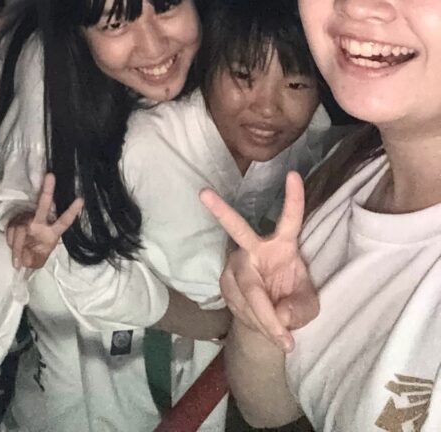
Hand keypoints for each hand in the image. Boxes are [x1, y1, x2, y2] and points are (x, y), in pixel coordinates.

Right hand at [5, 173, 83, 269]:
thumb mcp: (37, 261)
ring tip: (17, 261)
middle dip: (47, 191)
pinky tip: (13, 248)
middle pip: (43, 205)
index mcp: (51, 232)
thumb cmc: (34, 254)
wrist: (20, 256)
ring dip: (16, 245)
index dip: (72, 211)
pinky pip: (10, 231)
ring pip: (20, 228)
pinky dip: (10, 242)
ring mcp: (26, 219)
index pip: (63, 221)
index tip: (81, 200)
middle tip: (51, 176)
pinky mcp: (14, 221)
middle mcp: (39, 222)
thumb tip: (23, 259)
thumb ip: (33, 260)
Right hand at [200, 172, 318, 352]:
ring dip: (266, 317)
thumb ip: (301, 309)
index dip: (293, 198)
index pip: (289, 219)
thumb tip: (282, 314)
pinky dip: (256, 322)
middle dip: (221, 211)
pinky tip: (263, 328)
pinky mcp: (225, 281)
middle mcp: (255, 248)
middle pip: (238, 231)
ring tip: (281, 337)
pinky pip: (241, 304)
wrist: (267, 323)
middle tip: (203, 193)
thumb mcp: (309, 307)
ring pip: (248, 289)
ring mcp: (236, 264)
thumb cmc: (292, 303)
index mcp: (282, 245)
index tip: (293, 174)